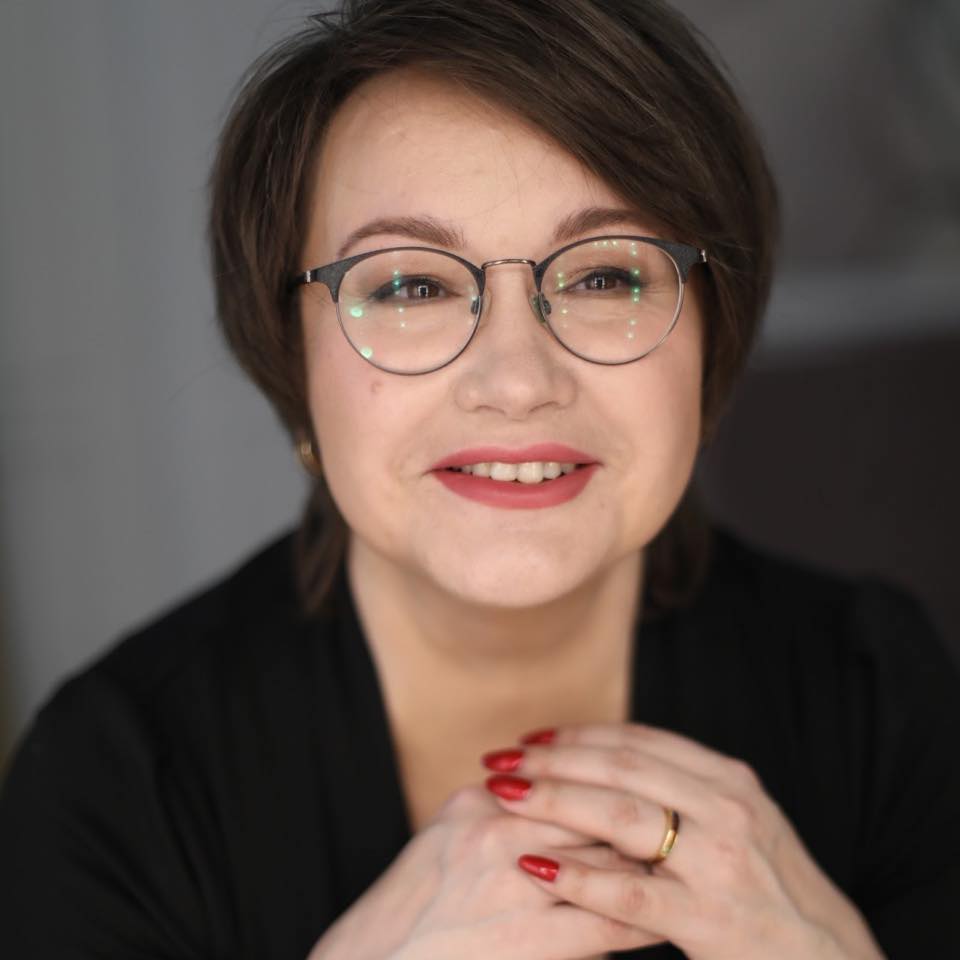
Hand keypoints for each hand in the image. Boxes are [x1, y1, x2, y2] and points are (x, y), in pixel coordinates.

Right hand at [306, 782, 661, 959]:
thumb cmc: (408, 911)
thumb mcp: (448, 841)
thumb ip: (497, 812)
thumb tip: (546, 794)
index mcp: (479, 804)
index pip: (565, 780)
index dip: (610, 783)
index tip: (650, 785)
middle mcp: (497, 830)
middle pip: (592, 812)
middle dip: (641, 817)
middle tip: (685, 818)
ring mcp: (513, 881)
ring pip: (608, 861)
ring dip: (653, 865)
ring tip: (690, 865)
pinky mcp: (530, 938)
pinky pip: (606, 920)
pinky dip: (643, 918)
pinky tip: (670, 921)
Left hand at [481, 724, 886, 959]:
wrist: (827, 959)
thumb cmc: (768, 889)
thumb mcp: (738, 821)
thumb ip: (682, 788)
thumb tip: (603, 763)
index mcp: (729, 779)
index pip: (639, 741)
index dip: (579, 735)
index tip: (533, 737)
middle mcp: (727, 809)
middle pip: (622, 769)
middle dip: (554, 761)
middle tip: (502, 759)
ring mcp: (720, 863)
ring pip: (621, 818)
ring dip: (555, 803)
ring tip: (505, 796)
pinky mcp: (709, 919)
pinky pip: (629, 895)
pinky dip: (577, 878)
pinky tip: (534, 868)